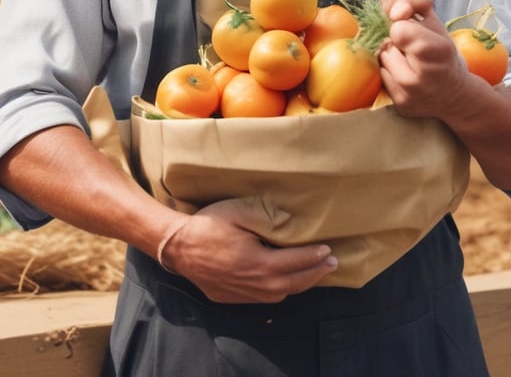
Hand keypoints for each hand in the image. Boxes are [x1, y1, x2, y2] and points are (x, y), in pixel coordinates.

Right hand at [159, 200, 337, 303]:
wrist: (178, 248)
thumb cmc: (208, 226)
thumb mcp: (237, 213)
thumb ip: (264, 216)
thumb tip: (289, 220)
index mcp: (259, 262)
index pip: (296, 261)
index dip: (314, 256)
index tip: (329, 250)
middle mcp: (255, 283)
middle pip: (294, 282)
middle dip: (316, 273)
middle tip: (332, 263)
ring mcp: (244, 294)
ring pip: (281, 294)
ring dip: (301, 284)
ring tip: (314, 273)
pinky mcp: (233, 298)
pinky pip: (265, 298)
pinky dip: (281, 290)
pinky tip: (286, 282)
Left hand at [378, 0, 470, 120]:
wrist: (456, 96)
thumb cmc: (443, 54)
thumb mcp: (435, 22)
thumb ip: (414, 3)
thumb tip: (385, 4)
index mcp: (439, 51)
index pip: (398, 31)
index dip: (401, 26)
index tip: (410, 29)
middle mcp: (425, 76)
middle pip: (386, 45)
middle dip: (395, 43)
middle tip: (411, 49)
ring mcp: (412, 93)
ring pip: (381, 61)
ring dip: (390, 57)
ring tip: (408, 62)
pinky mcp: (401, 105)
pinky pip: (381, 78)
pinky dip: (390, 74)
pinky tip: (406, 76)